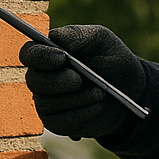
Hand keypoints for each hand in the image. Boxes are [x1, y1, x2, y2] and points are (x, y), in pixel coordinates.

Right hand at [19, 25, 145, 139]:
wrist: (129, 90)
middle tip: (79, 80)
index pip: (29, 53)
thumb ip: (78, 35)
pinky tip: (97, 107)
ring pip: (47, 103)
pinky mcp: (57, 122)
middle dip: (57, 81)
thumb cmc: (111, 59)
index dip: (41, 56)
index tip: (62, 57)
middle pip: (34, 81)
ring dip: (75, 99)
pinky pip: (58, 123)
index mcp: (48, 53)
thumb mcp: (102, 40)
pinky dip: (80, 114)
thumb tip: (55, 36)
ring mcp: (47, 101)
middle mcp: (42, 77)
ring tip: (99, 93)